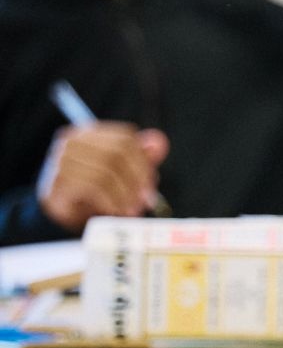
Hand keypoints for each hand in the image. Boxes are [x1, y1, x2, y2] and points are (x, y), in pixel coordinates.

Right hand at [36, 124, 170, 231]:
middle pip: (117, 153)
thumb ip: (141, 157)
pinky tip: (117, 211)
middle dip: (137, 179)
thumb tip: (159, 142)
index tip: (150, 183)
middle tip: (146, 199)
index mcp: (89, 133)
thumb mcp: (122, 173)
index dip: (143, 161)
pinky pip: (93, 187)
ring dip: (125, 194)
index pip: (126, 138)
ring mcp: (60, 160)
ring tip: (133, 210)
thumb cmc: (97, 190)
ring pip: (106, 172)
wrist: (64, 214)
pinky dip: (110, 201)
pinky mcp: (58, 182)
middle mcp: (72, 141)